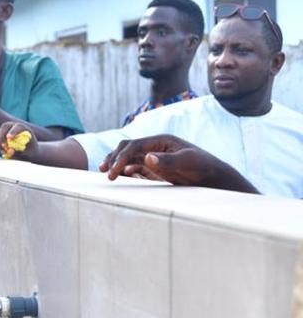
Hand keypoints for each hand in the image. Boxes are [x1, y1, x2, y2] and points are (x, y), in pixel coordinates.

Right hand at [0, 121, 38, 160]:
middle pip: (5, 126)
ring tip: (4, 151)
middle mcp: (14, 126)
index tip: (9, 138)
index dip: (13, 131)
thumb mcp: (29, 153)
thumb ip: (21, 152)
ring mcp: (7, 130)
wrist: (29, 152)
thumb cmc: (31, 152)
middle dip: (3, 136)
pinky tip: (3, 152)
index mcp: (24, 128)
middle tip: (4, 146)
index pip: (18, 127)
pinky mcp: (1, 135)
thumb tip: (11, 151)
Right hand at [99, 134, 247, 187]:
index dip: (120, 157)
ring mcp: (154, 156)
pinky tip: (121, 177)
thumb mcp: (187, 162)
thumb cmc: (202, 166)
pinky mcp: (155, 167)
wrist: (212, 177)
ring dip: (116, 163)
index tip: (112, 171)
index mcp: (161, 140)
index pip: (134, 145)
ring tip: (107, 173)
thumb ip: (167, 160)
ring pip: (128, 156)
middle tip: (104, 171)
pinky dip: (125, 170)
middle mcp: (155, 146)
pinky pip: (134, 166)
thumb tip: (147, 157)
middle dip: (114, 157)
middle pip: (127, 147)